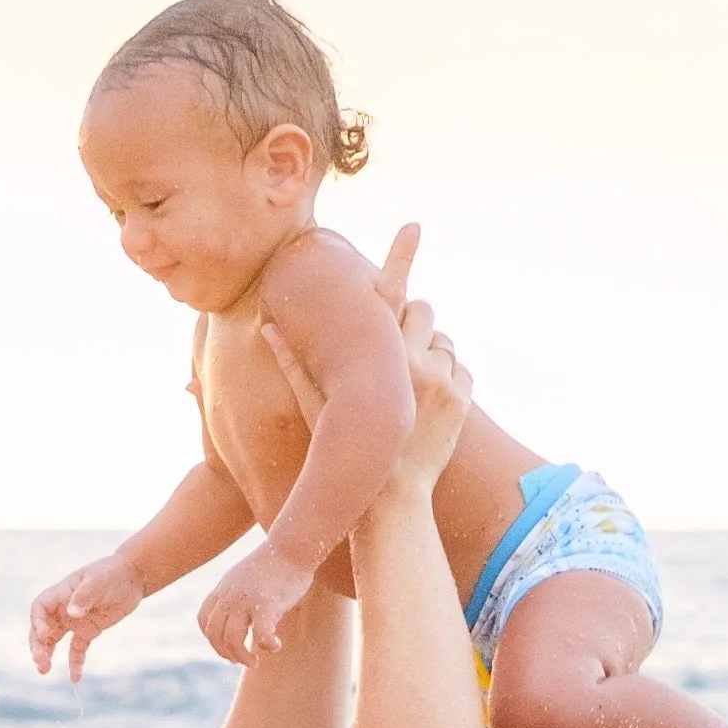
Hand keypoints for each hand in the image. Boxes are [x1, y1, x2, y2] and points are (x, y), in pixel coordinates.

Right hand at [29, 551, 145, 678]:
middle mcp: (63, 608)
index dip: (38, 623)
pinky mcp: (87, 631)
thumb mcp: (99, 581)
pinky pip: (77, 650)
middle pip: (42, 628)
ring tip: (44, 671)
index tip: (44, 636)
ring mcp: (74, 621)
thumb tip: (72, 614)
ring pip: (54, 641)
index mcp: (61, 593)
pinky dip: (75, 663)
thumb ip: (85, 596)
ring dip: (48, 655)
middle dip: (38, 645)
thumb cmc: (113, 573)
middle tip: (40, 661)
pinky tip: (75, 678)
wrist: (133, 578)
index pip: (40, 609)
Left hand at [198, 544, 316, 666]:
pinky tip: (276, 646)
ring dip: (241, 657)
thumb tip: (243, 617)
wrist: (292, 545)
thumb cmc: (274, 563)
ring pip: (232, 639)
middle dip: (225, 653)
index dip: (213, 639)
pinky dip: (267, 645)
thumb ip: (238, 595)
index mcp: (222, 589)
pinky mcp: (267, 605)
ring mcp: (245, 600)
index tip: (228, 648)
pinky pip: (261, 634)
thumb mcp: (245, 578)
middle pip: (214, 634)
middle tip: (242, 661)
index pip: (204, 620)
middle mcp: (228, 596)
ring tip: (254, 663)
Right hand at [258, 223, 463, 497]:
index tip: (413, 225)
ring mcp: (441, 381)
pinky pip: (464, 371)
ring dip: (433, 356)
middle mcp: (411, 362)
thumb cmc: (343, 455)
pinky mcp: (461, 399)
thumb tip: (264, 329)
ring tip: (412, 391)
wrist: (389, 501)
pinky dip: (451, 382)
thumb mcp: (313, 409)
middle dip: (415, 324)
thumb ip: (293, 365)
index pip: (390, 294)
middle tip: (403, 353)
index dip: (401, 256)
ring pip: (446, 343)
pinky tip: (429, 407)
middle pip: (424, 310)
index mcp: (375, 356)